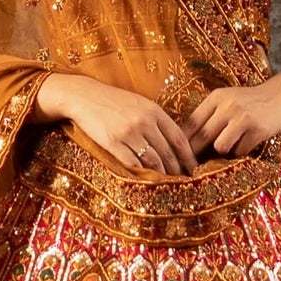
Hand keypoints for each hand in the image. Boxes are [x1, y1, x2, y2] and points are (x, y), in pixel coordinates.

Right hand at [41, 72, 201, 176]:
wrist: (85, 97)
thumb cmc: (115, 101)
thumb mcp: (140, 103)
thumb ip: (157, 119)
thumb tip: (175, 141)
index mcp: (154, 111)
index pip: (179, 138)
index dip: (189, 156)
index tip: (195, 168)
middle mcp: (144, 121)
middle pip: (168, 152)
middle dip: (178, 169)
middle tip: (184, 181)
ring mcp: (128, 133)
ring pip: (153, 160)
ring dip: (162, 174)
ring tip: (168, 184)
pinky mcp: (113, 143)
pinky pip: (133, 163)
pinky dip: (142, 174)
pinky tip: (147, 180)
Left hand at [188, 69, 280, 157]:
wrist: (279, 96)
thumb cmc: (247, 101)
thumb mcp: (226, 100)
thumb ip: (208, 116)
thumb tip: (184, 140)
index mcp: (216, 97)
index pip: (192, 122)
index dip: (183, 141)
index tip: (178, 154)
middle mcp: (228, 105)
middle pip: (203, 136)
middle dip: (196, 153)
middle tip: (192, 164)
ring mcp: (244, 118)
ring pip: (220, 146)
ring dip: (223, 151)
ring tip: (230, 145)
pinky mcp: (258, 130)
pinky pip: (240, 151)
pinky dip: (240, 151)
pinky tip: (246, 142)